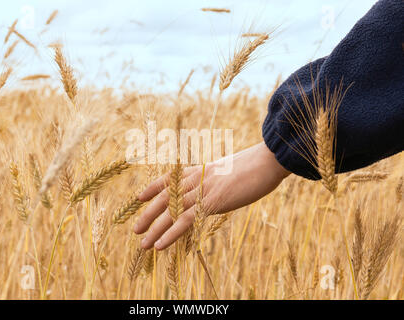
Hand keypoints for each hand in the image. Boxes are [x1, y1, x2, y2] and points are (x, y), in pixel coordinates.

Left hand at [133, 142, 289, 249]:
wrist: (269, 159)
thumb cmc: (256, 166)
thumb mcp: (232, 171)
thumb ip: (219, 180)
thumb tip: (218, 187)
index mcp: (201, 170)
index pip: (170, 179)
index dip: (152, 187)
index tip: (139, 197)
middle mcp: (197, 179)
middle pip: (165, 197)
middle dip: (148, 214)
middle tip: (136, 229)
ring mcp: (204, 190)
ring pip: (171, 211)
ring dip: (155, 229)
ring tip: (142, 244)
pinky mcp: (213, 202)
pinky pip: (186, 220)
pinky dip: (171, 234)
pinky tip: (160, 245)